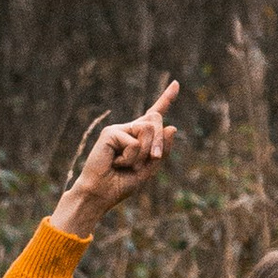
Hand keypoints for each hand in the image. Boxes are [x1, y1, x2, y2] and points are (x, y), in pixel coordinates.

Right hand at [49, 80, 179, 237]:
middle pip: (157, 121)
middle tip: (151, 159)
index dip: (166, 98)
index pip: (154, 114)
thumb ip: (162, 150)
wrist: (100, 193)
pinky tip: (115, 163)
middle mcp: (129, 129)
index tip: (176, 83)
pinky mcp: (110, 133)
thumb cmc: (122, 183)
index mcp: (139, 136)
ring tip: (128, 164)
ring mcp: (119, 129)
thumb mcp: (149, 169)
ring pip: (149, 128)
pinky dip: (130, 158)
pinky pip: (135, 142)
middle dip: (160, 142)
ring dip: (145, 151)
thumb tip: (172, 126)